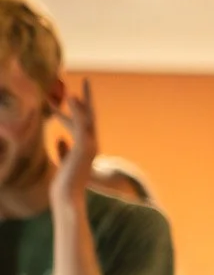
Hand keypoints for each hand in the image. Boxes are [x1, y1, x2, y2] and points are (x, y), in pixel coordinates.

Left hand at [51, 78, 96, 206]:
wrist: (68, 194)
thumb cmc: (64, 182)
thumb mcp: (63, 161)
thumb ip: (64, 149)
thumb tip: (60, 139)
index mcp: (87, 147)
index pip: (82, 124)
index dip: (75, 110)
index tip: (68, 97)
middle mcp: (92, 143)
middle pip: (91, 115)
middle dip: (88, 98)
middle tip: (86, 80)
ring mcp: (90, 144)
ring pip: (87, 118)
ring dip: (81, 101)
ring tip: (73, 87)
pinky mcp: (84, 146)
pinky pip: (81, 123)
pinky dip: (77, 109)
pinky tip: (70, 98)